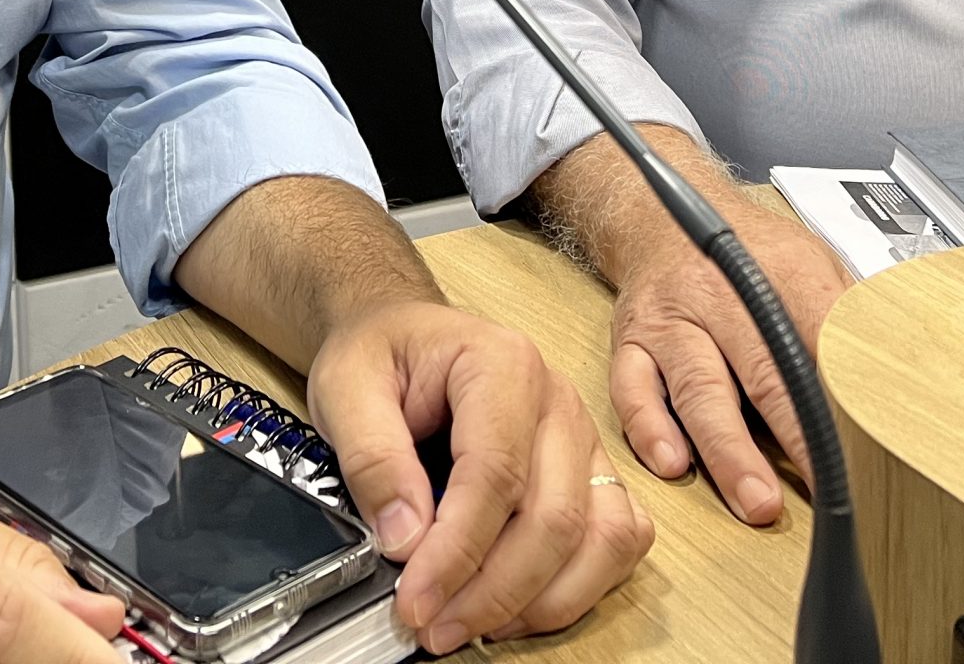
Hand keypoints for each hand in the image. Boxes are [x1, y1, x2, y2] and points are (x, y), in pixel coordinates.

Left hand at [305, 301, 651, 654]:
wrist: (404, 337)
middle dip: (494, 592)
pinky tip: (520, 604)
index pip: (496, 474)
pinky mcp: (591, 473)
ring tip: (473, 625)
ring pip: (601, 538)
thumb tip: (404, 539)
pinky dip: (579, 586)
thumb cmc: (383, 353)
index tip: (415, 599)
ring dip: (541, 600)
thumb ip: (372, 458)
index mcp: (503, 363)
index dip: (457, 551)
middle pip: (554, 517)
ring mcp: (583, 439)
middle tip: (434, 626)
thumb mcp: (346, 386)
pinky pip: (618, 539)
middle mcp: (557, 401)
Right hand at [607, 202, 849, 525]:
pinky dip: (649, 428)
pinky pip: (632, 388)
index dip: (846, 393)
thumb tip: (894, 371)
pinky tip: (672, 463)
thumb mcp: (811, 259)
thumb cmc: (746, 249)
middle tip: (820, 488)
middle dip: (793, 435)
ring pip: (698, 388)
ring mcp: (671, 319)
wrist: (659, 216)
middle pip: (762, 370)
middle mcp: (718, 292)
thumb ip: (846, 313)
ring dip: (728, 450)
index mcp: (776, 269)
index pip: (820, 335)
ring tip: (754, 499)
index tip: (869, 444)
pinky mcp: (630, 341)